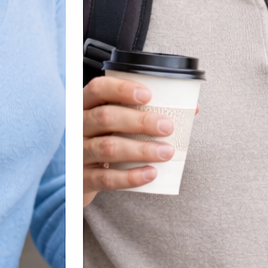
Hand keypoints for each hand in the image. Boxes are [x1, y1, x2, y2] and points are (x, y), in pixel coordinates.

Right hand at [83, 75, 174, 206]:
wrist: (74, 177)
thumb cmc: (102, 139)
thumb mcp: (114, 122)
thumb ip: (145, 112)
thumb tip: (192, 109)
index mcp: (85, 105)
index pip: (98, 88)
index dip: (122, 89)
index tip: (148, 95)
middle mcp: (77, 126)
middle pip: (105, 117)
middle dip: (140, 121)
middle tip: (167, 127)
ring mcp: (76, 153)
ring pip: (107, 147)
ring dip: (141, 150)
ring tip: (166, 152)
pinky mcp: (80, 179)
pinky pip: (105, 178)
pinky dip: (130, 177)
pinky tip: (150, 173)